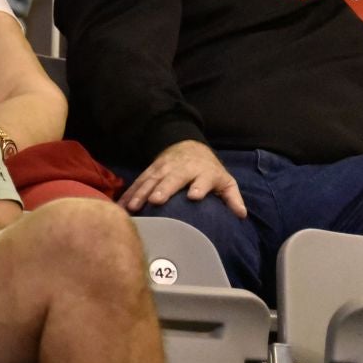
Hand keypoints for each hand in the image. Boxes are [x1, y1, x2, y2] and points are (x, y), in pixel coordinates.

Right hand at [117, 140, 246, 217]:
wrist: (187, 146)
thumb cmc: (209, 170)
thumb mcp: (225, 180)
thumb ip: (232, 197)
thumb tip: (241, 215)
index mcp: (203, 172)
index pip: (202, 178)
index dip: (199, 186)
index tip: (194, 196)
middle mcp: (182, 169)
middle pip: (172, 179)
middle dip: (164, 188)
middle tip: (156, 200)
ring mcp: (164, 169)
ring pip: (152, 180)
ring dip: (141, 193)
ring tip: (134, 207)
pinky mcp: (151, 171)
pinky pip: (138, 182)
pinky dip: (129, 193)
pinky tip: (122, 206)